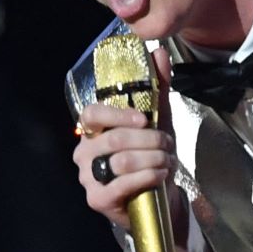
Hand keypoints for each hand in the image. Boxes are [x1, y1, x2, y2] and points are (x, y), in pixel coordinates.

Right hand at [74, 48, 175, 230]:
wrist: (158, 198)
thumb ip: (157, 88)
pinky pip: (122, 185)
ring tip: (167, 161)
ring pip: (120, 161)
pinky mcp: (98, 199)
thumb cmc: (151, 157)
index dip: (118, 114)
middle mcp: (84, 153)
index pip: (92, 114)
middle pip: (114, 139)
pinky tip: (160, 175)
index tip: (143, 119)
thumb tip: (159, 52)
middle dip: (149, 140)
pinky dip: (147, 177)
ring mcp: (88, 178)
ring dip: (152, 159)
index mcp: (94, 131)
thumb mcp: (158, 121)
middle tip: (167, 143)